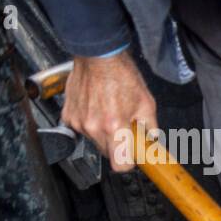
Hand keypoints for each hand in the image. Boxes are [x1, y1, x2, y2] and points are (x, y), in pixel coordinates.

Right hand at [61, 51, 156, 171]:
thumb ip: (151, 127)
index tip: (132, 156)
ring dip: (103, 134)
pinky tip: (97, 109)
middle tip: (125, 129)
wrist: (97, 56)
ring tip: (110, 114)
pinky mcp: (68, 115)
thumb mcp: (146, 102)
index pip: (120, 165)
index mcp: (115, 127)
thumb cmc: (122, 75)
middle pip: (108, 153)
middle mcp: (94, 127)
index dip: (128, 163)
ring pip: (94, 141)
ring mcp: (78, 122)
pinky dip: (90, 124)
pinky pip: (81, 129)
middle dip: (118, 145)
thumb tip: (153, 140)